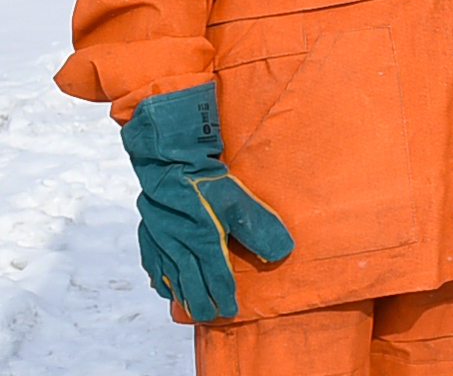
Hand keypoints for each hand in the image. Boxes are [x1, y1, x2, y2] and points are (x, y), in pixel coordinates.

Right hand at [122, 84, 293, 320]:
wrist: (167, 158)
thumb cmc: (204, 180)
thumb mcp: (238, 201)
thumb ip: (259, 228)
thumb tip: (282, 253)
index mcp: (201, 242)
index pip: (215, 278)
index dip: (224, 296)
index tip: (232, 311)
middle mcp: (177, 246)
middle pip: (192, 282)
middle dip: (203, 301)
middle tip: (212, 315)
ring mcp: (160, 239)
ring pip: (171, 275)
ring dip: (182, 293)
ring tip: (190, 307)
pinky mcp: (148, 229)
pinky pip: (152, 262)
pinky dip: (160, 278)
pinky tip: (164, 286)